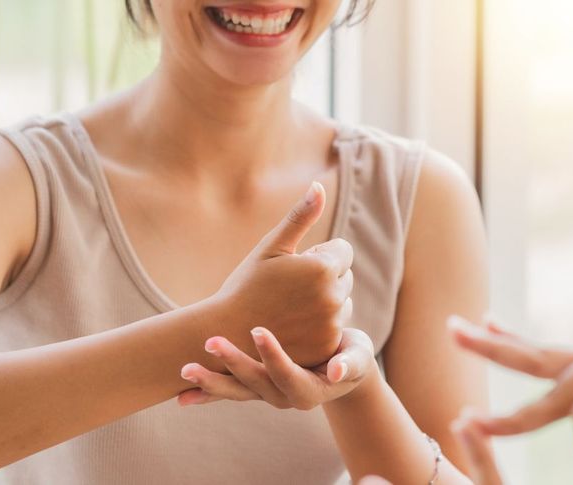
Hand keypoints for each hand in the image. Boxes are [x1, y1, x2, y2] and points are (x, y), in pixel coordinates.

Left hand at [177, 327, 378, 409]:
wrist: (340, 365)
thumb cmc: (353, 355)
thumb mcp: (359, 356)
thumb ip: (352, 363)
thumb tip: (340, 372)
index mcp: (308, 390)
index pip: (287, 374)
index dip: (273, 355)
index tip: (259, 329)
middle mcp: (283, 397)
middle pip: (254, 383)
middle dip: (232, 364)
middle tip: (211, 342)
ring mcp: (265, 394)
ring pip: (236, 391)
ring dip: (210, 382)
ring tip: (185, 370)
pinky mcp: (253, 388)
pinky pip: (228, 392)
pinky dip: (205, 393)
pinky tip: (181, 395)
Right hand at [211, 182, 353, 367]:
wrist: (227, 333)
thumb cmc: (246, 285)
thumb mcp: (271, 247)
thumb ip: (300, 217)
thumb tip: (319, 186)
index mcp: (323, 267)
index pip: (343, 250)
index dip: (318, 254)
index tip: (294, 266)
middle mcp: (333, 297)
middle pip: (345, 276)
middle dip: (324, 278)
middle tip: (289, 289)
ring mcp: (332, 325)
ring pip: (342, 303)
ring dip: (325, 302)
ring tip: (290, 308)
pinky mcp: (327, 347)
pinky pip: (336, 328)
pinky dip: (321, 327)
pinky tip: (295, 327)